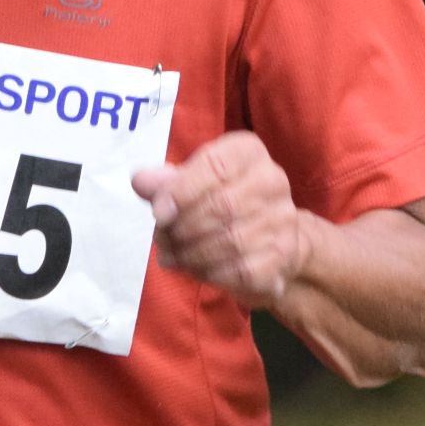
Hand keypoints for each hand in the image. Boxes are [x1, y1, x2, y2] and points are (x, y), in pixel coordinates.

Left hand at [130, 132, 312, 311]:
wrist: (271, 239)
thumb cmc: (222, 203)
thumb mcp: (191, 184)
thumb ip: (166, 183)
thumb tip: (141, 180)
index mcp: (247, 152)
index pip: (215, 165)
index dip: (181, 191)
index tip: (158, 215)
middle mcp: (272, 180)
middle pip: (221, 206)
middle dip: (182, 228)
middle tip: (161, 240)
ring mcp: (282, 219)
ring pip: (229, 241)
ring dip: (191, 254)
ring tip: (171, 257)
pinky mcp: (284, 255)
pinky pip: (241, 270)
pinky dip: (210, 273)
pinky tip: (195, 270)